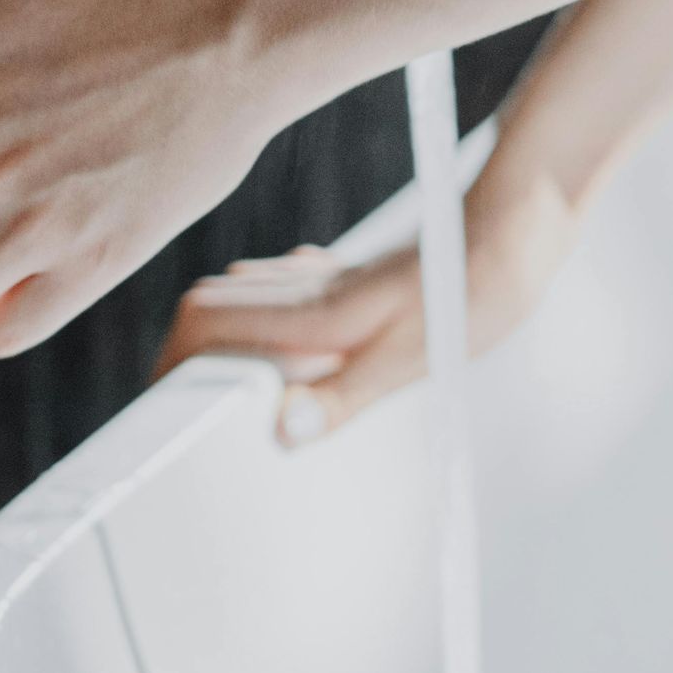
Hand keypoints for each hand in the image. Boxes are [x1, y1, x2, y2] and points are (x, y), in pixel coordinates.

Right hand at [154, 158, 577, 443]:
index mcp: (314, 310)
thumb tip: (278, 431)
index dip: (172, 359)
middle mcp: (309, 286)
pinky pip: (280, 287)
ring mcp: (327, 276)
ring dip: (218, 332)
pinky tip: (280, 344)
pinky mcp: (348, 274)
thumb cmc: (467, 303)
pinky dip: (259, 315)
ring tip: (216, 387)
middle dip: (181, 350)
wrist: (510, 242)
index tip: (161, 402)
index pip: (205, 320)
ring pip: (242, 293)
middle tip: (176, 405)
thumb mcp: (409, 364)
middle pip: (209, 304)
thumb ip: (340, 397)